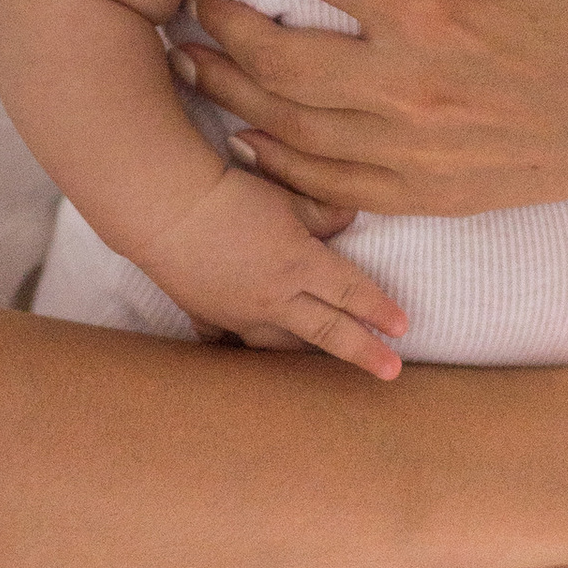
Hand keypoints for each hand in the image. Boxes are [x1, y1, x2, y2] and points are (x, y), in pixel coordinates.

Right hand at [139, 160, 408, 382]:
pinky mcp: (207, 314)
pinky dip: (243, 351)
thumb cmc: (228, 194)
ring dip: (307, 357)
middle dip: (363, 352)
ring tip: (324, 369)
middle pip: (328, 330)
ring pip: (282, 345)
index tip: (403, 328)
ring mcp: (239, 312)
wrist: (164, 208)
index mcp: (300, 264)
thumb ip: (322, 213)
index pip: (351, 291)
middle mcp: (275, 297)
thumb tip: (349, 220)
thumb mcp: (285, 195)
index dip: (380, 309)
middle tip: (392, 373)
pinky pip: (231, 342)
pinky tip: (248, 358)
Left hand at [149, 0, 567, 222]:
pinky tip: (249, 137)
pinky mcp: (429, 194)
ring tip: (192, 55)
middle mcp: (408, 86)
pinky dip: (274, 162)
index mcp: (431, 6)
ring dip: (226, 88)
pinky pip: (325, 185)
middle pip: (269, 52)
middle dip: (209, 16)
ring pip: (283, 126)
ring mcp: (414, 150)